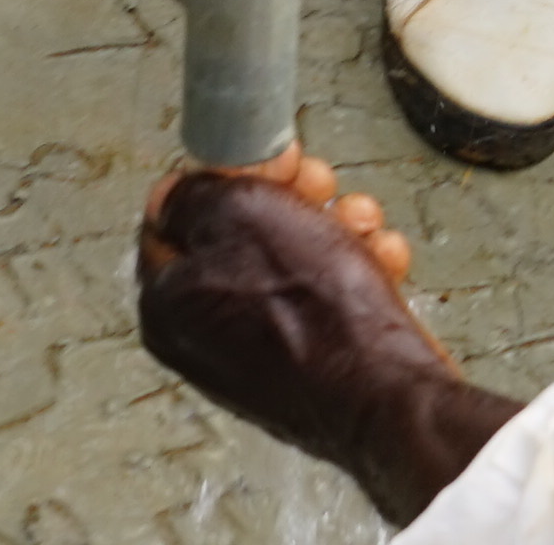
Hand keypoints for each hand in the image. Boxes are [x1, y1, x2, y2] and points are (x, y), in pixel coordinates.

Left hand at [138, 151, 503, 520]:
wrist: (387, 393)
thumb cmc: (315, 311)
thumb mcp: (241, 212)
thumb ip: (194, 193)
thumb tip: (175, 193)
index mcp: (167, 302)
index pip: (173, 213)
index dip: (223, 174)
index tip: (260, 160)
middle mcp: (204, 333)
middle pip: (240, 232)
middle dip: (289, 198)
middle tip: (317, 186)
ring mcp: (257, 353)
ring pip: (292, 257)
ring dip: (334, 228)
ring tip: (361, 227)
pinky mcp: (306, 366)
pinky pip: (325, 298)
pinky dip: (356, 271)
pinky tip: (381, 262)